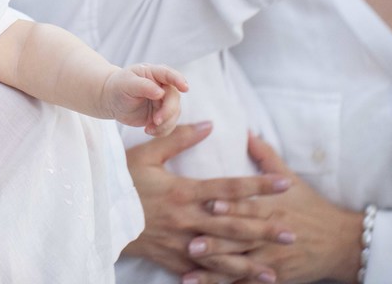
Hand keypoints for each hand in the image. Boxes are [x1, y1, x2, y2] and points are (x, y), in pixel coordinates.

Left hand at [101, 63, 187, 135]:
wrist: (111, 99)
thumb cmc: (118, 87)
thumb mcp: (126, 84)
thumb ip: (143, 86)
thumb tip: (160, 92)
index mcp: (154, 73)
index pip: (168, 74)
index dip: (178, 80)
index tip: (185, 88)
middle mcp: (163, 86)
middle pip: (174, 98)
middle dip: (168, 111)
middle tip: (156, 121)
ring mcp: (164, 101)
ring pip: (174, 114)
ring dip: (165, 124)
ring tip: (148, 129)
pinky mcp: (162, 114)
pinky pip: (169, 125)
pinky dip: (162, 131)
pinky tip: (148, 130)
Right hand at [121, 122, 294, 281]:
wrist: (98, 212)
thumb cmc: (122, 180)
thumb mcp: (148, 154)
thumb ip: (180, 139)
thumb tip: (209, 124)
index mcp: (184, 192)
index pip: (229, 188)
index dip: (258, 185)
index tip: (285, 184)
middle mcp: (187, 219)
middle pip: (233, 226)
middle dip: (265, 229)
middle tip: (293, 232)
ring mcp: (180, 243)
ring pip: (221, 256)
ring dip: (250, 262)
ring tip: (275, 268)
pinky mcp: (173, 260)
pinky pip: (202, 272)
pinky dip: (223, 279)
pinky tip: (241, 282)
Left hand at [193, 134, 362, 283]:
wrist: (340, 243)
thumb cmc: (309, 206)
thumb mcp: (290, 177)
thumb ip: (264, 154)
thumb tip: (244, 130)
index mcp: (270, 207)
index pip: (248, 205)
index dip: (229, 204)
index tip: (209, 201)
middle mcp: (269, 234)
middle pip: (240, 237)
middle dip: (216, 241)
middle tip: (190, 242)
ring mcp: (271, 258)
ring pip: (239, 264)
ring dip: (215, 269)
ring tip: (191, 271)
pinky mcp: (273, 276)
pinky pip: (246, 282)